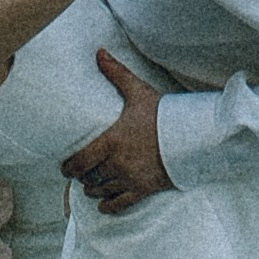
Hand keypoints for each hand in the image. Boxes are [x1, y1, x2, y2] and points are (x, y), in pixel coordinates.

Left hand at [62, 54, 174, 211]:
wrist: (194, 136)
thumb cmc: (165, 114)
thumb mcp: (139, 92)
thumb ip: (117, 74)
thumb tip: (99, 52)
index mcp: (111, 141)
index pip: (79, 161)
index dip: (68, 167)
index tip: (64, 168)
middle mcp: (117, 163)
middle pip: (89, 177)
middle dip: (82, 176)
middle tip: (79, 173)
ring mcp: (130, 179)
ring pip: (101, 191)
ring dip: (93, 189)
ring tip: (90, 185)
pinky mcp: (144, 189)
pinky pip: (120, 204)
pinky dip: (108, 206)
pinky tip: (102, 205)